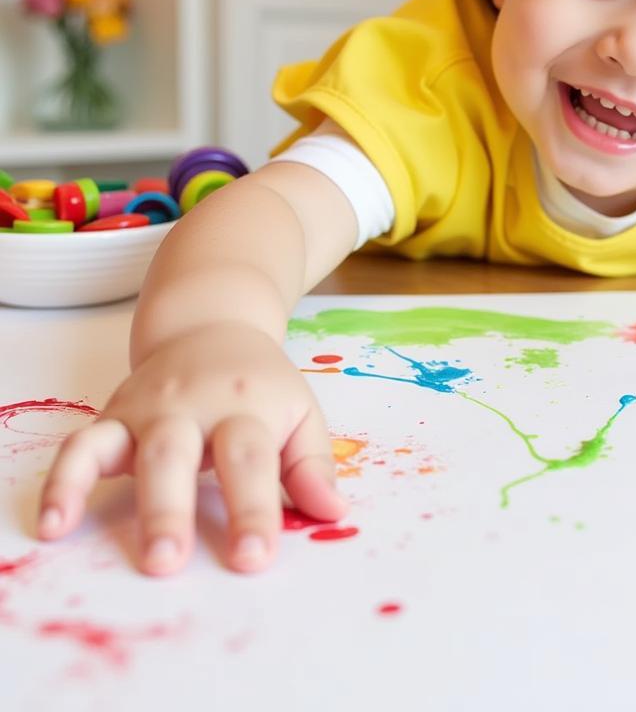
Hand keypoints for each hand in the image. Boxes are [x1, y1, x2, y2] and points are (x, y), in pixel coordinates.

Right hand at [36, 322, 344, 575]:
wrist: (212, 323)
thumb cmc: (261, 383)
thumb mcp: (301, 411)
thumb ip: (313, 464)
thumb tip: (334, 514)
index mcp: (249, 408)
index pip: (252, 461)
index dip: (253, 509)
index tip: (253, 558)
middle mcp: (196, 407)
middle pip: (180, 454)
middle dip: (172, 508)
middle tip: (168, 562)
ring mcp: (151, 411)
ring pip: (130, 449)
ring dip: (113, 496)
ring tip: (94, 543)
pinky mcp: (114, 416)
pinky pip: (81, 445)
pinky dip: (62, 480)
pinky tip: (52, 524)